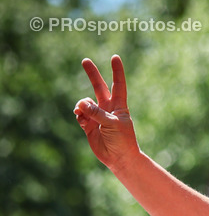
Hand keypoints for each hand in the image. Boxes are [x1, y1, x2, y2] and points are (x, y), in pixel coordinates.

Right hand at [75, 55, 140, 170]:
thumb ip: (97, 113)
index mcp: (119, 105)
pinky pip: (80, 115)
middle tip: (85, 60)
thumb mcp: (112, 124)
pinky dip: (79, 116)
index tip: (115, 57)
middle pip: (99, 87)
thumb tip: (81, 103)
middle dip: (92, 74)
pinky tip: (82, 121)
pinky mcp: (89, 125)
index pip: (119, 84)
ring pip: (85, 103)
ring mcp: (97, 116)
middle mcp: (108, 108)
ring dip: (82, 106)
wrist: (119, 158)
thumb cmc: (122, 140)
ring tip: (84, 115)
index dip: (117, 71)